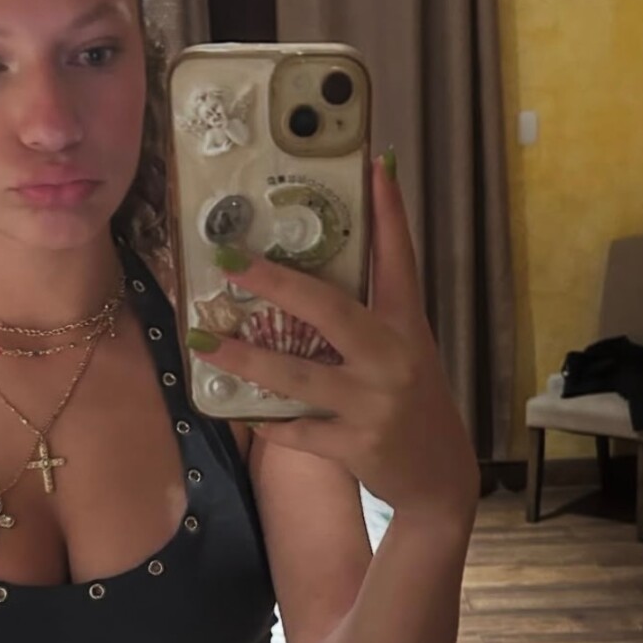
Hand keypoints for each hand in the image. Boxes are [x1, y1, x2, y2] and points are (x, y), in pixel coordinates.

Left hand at [187, 153, 478, 524]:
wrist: (439, 478)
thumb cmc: (413, 403)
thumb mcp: (406, 350)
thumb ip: (373, 309)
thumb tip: (328, 266)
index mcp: (408, 327)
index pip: (399, 259)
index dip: (388, 212)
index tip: (373, 164)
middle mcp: (393, 358)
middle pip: (331, 309)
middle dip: (277, 282)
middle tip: (231, 259)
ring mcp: (374, 403)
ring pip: (297, 376)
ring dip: (245, 359)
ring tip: (203, 341)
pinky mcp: (356, 445)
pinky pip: (296, 431)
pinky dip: (266, 422)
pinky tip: (237, 410)